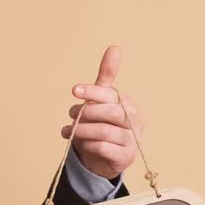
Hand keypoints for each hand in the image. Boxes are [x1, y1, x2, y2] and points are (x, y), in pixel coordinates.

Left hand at [60, 45, 144, 179]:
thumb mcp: (102, 99)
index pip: (112, 94)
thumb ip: (107, 76)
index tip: (74, 90)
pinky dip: (89, 145)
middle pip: (111, 112)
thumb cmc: (102, 122)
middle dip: (87, 112)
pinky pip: (104, 148)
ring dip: (82, 130)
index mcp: (128, 103)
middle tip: (72, 114)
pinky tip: (81, 143)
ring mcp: (132, 140)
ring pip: (105, 131)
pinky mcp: (125, 157)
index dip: (93, 91)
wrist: (103, 157)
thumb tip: (115, 47)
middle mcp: (135, 121)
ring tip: (69, 130)